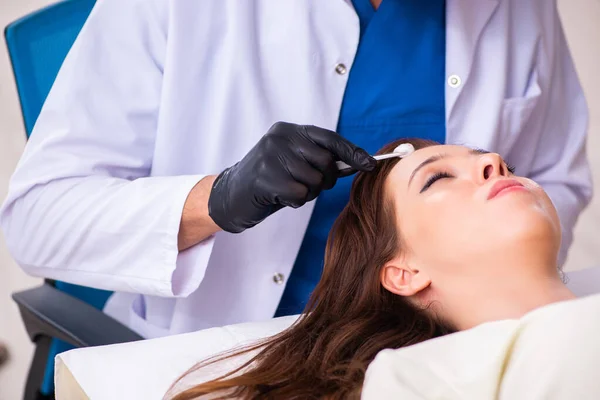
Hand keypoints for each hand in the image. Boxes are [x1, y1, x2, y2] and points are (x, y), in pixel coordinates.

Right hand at [208, 122, 375, 232]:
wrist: (230, 196)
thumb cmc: (269, 181)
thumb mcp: (294, 163)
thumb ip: (321, 160)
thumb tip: (359, 162)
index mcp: (288, 130)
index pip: (329, 138)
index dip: (352, 152)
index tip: (371, 164)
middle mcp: (279, 138)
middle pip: (325, 161)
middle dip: (325, 180)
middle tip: (309, 186)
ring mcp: (270, 156)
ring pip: (314, 180)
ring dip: (308, 192)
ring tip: (289, 189)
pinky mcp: (264, 178)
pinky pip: (300, 194)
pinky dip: (295, 201)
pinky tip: (279, 197)